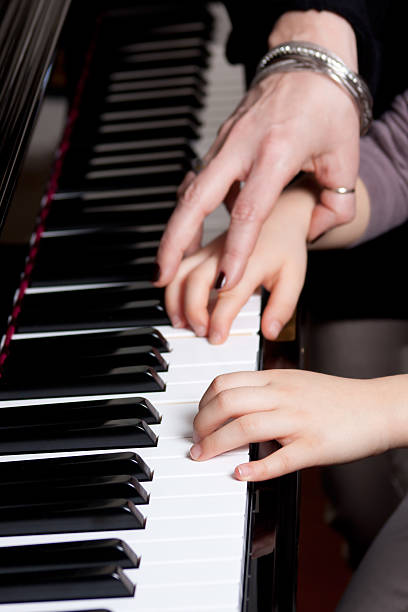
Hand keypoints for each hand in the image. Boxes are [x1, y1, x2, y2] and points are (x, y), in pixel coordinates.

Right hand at [154, 11, 359, 290]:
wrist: (309, 61)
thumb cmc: (327, 103)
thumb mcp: (345, 156)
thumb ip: (336, 204)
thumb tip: (312, 232)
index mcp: (275, 152)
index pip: (248, 211)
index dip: (236, 249)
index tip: (225, 281)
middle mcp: (241, 147)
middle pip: (195, 199)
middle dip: (174, 242)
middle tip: (161, 276)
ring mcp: (224, 143)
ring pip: (189, 191)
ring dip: (178, 229)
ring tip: (172, 264)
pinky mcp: (219, 144)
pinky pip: (199, 180)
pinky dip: (192, 208)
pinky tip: (195, 229)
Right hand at [164, 182, 314, 342]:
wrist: (280, 214)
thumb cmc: (285, 245)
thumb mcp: (294, 277)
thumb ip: (282, 307)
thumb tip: (270, 331)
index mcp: (252, 259)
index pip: (231, 293)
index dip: (220, 319)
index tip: (218, 338)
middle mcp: (225, 251)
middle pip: (196, 280)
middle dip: (193, 310)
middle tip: (201, 331)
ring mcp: (209, 249)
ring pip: (179, 272)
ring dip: (175, 300)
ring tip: (181, 322)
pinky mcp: (200, 249)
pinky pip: (177, 266)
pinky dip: (170, 287)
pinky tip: (176, 303)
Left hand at [190, 370, 397, 481]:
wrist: (377, 407)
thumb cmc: (336, 398)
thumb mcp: (295, 382)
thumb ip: (265, 391)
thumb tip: (231, 405)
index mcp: (276, 379)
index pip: (225, 383)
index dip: (203, 402)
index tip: (198, 419)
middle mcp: (283, 395)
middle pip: (227, 402)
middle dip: (202, 424)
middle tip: (196, 442)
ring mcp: (298, 420)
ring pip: (245, 426)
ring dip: (216, 443)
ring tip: (204, 456)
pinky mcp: (314, 446)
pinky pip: (280, 458)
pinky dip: (256, 468)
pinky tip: (240, 474)